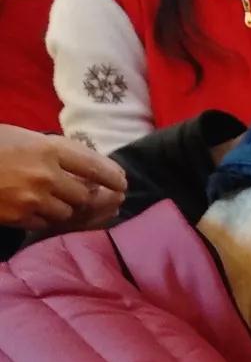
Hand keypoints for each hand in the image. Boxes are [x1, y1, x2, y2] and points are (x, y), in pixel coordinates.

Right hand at [0, 125, 126, 231]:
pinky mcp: (18, 218)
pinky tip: (42, 211)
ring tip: (63, 202)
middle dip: (91, 198)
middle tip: (96, 198)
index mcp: (48, 149)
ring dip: (68, 209)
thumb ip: (56, 151)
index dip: (112, 177)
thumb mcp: (24, 136)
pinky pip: (46, 224)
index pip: (94, 167)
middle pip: (85, 196)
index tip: (122, 182)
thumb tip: (86, 166)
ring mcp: (33, 199)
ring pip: (68, 213)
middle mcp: (46, 176)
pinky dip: (47, 219)